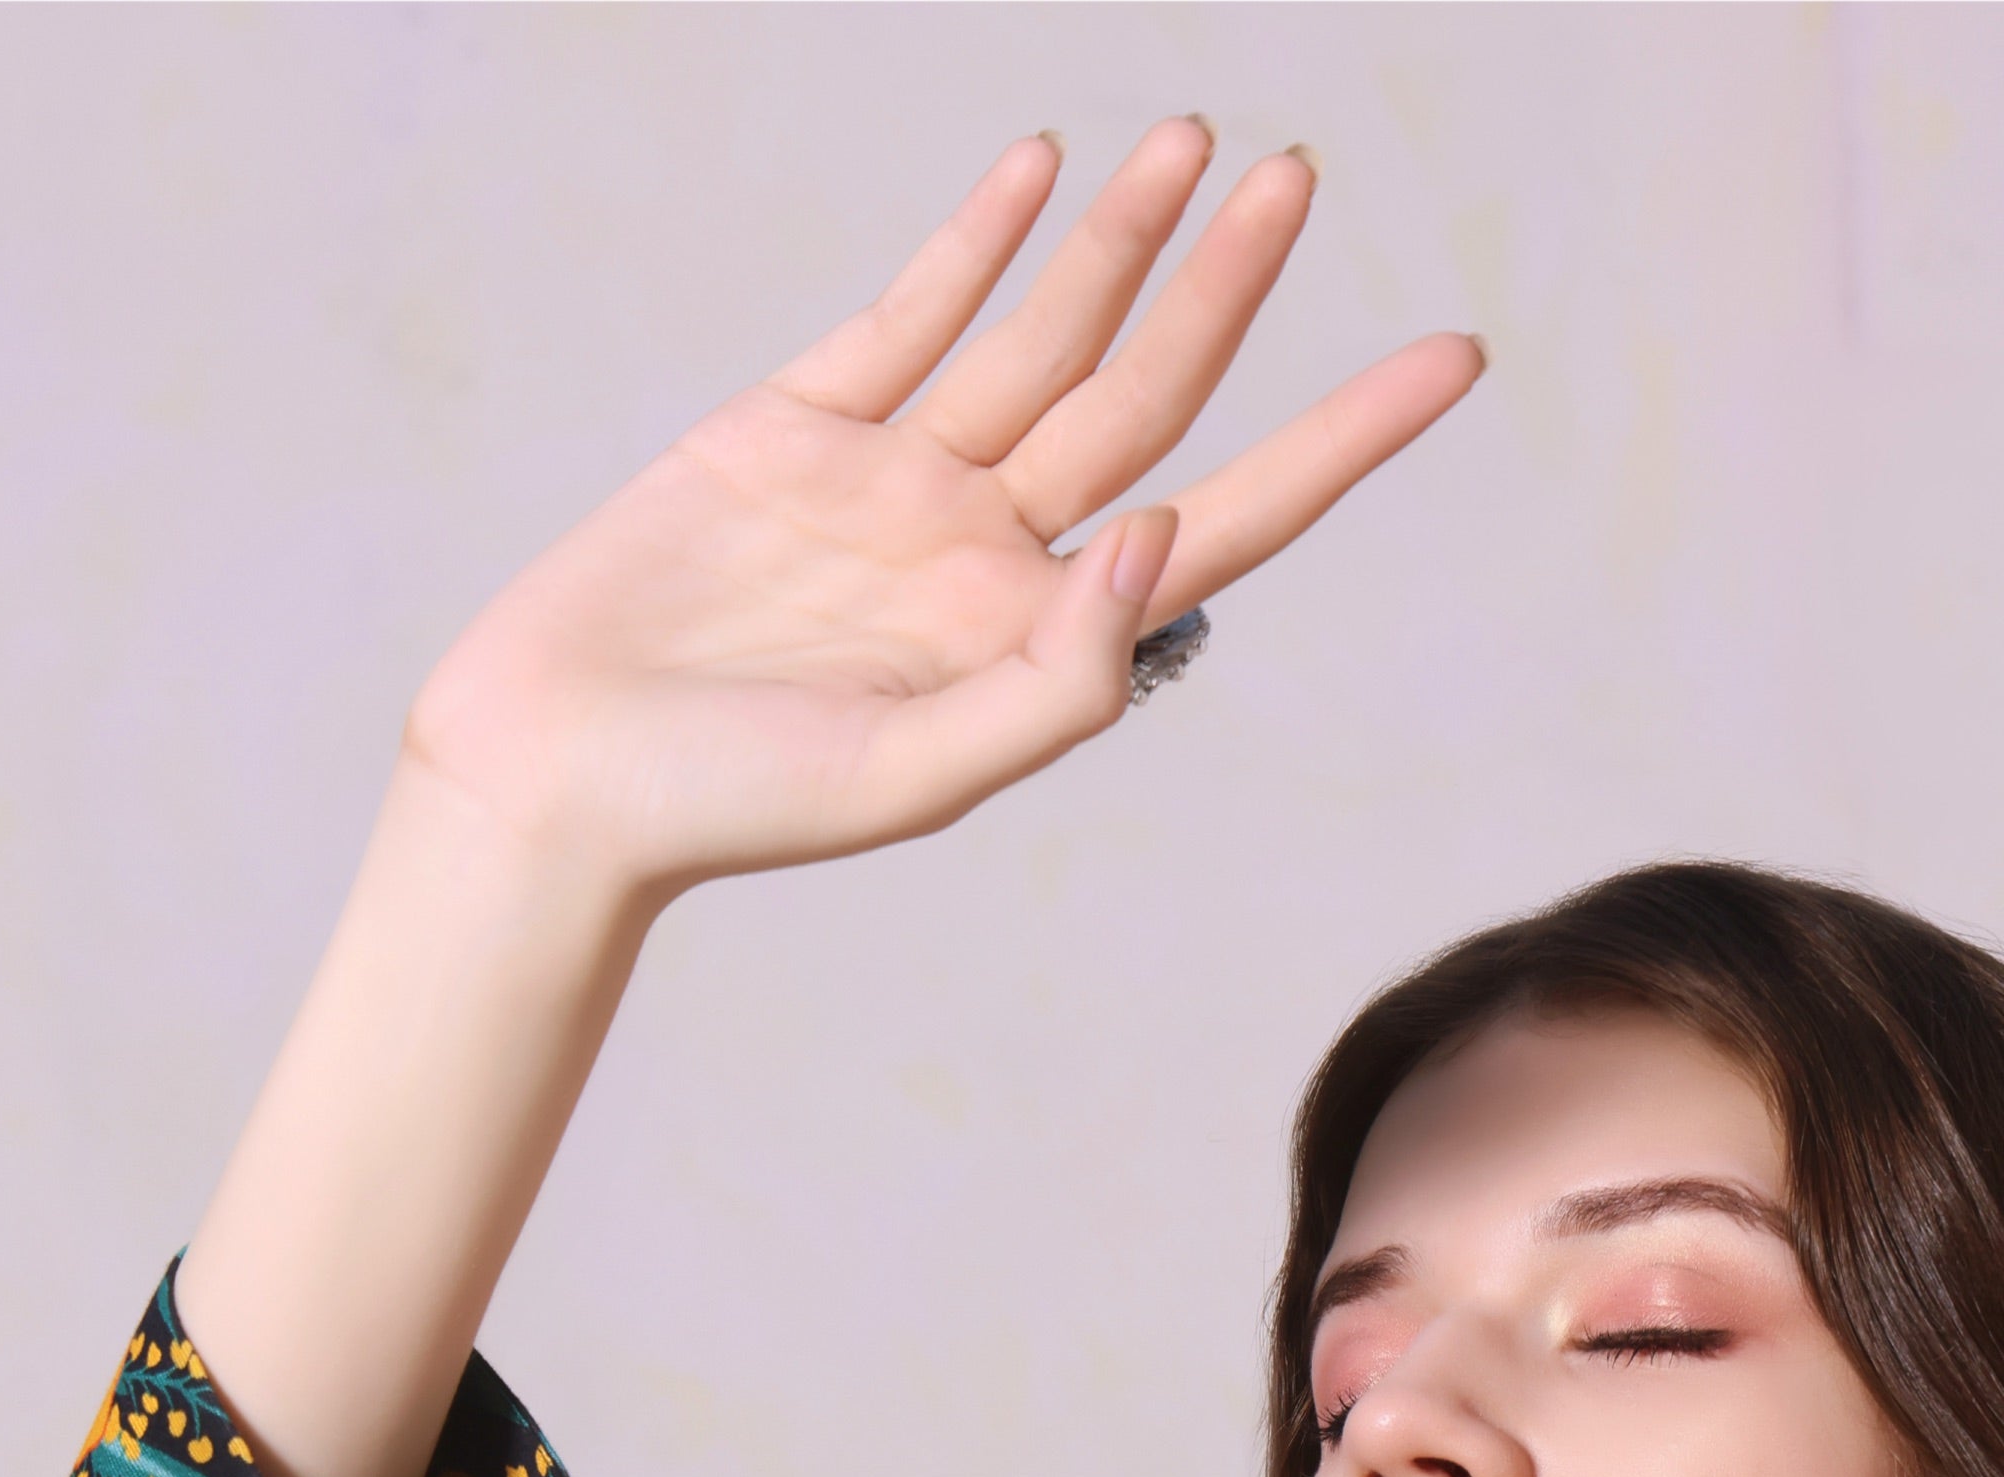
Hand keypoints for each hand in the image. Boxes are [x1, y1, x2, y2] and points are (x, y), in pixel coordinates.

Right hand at [408, 121, 1483, 902]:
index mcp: (1036, 641)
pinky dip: (980, 239)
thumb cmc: (729, 811)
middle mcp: (985, 554)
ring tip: (1204, 138)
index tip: (1451, 358)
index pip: (1232, 517)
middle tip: (1305, 173)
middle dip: (1229, 286)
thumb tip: (1164, 534)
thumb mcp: (915, 775)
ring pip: (1043, 336)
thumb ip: (1056, 680)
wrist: (552, 777)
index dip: (1346, 439)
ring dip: (1122, 240)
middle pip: (1148, 395)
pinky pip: (913, 316)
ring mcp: (895, 486)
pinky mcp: (794, 429)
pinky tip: (1045, 169)